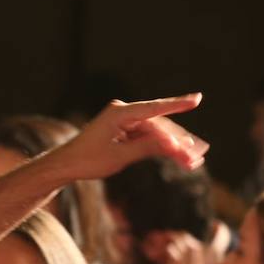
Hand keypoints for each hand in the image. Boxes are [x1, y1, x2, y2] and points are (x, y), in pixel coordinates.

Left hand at [56, 94, 206, 180]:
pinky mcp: (126, 131)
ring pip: (157, 133)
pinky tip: (180, 158)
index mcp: (119, 113)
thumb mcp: (120, 156)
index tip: (197, 99)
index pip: (154, 108)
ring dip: (174, 148)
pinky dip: (162, 148)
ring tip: (192, 162)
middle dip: (178, 142)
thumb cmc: (88, 160)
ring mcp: (125, 121)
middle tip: (197, 156)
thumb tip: (174, 144)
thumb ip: (147, 147)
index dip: (177, 104)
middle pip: (159, 126)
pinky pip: (149, 138)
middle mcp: (123, 113)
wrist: (66, 165)